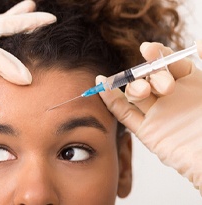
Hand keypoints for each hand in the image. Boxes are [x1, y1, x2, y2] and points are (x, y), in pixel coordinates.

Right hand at [96, 41, 201, 194]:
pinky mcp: (148, 132)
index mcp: (193, 85)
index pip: (169, 64)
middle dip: (152, 75)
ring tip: (143, 91)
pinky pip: (125, 114)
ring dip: (134, 86)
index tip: (149, 49)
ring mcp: (159, 114)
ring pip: (136, 93)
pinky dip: (112, 101)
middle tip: (166, 86)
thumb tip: (199, 42)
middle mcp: (173, 98)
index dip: (158, 55)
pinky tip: (103, 87)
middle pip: (151, 77)